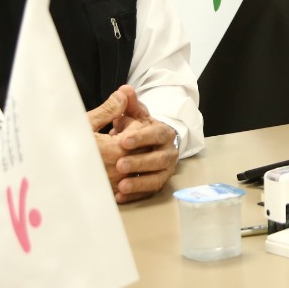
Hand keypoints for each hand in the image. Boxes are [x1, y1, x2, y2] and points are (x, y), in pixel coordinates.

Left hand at [87, 85, 178, 203]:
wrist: (150, 144)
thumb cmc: (138, 128)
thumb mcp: (134, 114)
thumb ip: (129, 104)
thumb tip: (124, 90)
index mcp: (164, 133)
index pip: (156, 134)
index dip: (141, 138)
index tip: (123, 140)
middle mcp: (169, 152)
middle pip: (159, 159)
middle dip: (139, 162)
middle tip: (120, 164)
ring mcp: (165, 170)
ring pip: (156, 179)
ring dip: (139, 183)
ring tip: (121, 185)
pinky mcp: (157, 185)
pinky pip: (148, 193)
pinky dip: (134, 196)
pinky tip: (119, 197)